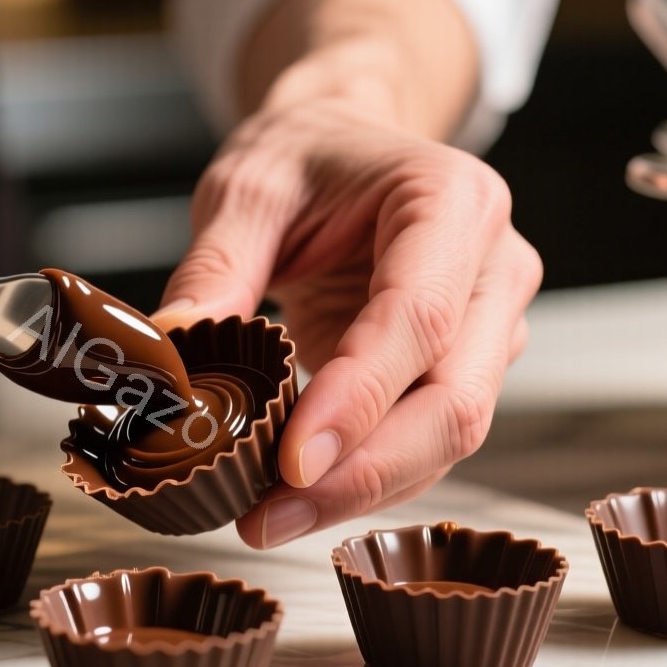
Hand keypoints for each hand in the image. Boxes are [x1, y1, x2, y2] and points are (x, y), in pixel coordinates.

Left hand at [155, 99, 540, 547]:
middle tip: (267, 517)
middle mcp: (493, 267)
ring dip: (360, 491)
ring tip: (265, 518)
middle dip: (362, 474)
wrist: (346, 148)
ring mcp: (492, 326)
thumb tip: (173, 349)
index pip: (418, 318)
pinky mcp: (468, 370)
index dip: (359, 399)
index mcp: (452, 201)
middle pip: (455, 399)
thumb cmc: (307, 158)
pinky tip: (294, 499)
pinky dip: (362, 479)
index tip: (292, 463)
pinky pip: (425, 443)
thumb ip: (215, 267)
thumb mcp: (246, 188)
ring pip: (447, 437)